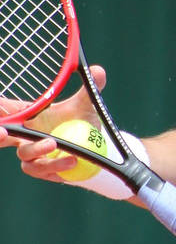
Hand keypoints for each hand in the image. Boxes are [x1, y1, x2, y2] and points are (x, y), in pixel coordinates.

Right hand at [0, 65, 106, 181]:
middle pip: (3, 139)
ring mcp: (33, 157)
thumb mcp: (85, 104)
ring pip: (28, 160)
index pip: (6, 113)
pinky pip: (45, 172)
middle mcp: (25, 138)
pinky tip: (73, 163)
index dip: (0, 113)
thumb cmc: (80, 120)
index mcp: (29, 118)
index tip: (0, 113)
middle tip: (8, 133)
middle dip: (0, 137)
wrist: (92, 144)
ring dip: (42, 156)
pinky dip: (57, 169)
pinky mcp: (45, 171)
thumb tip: (97, 70)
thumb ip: (89, 89)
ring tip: (63, 151)